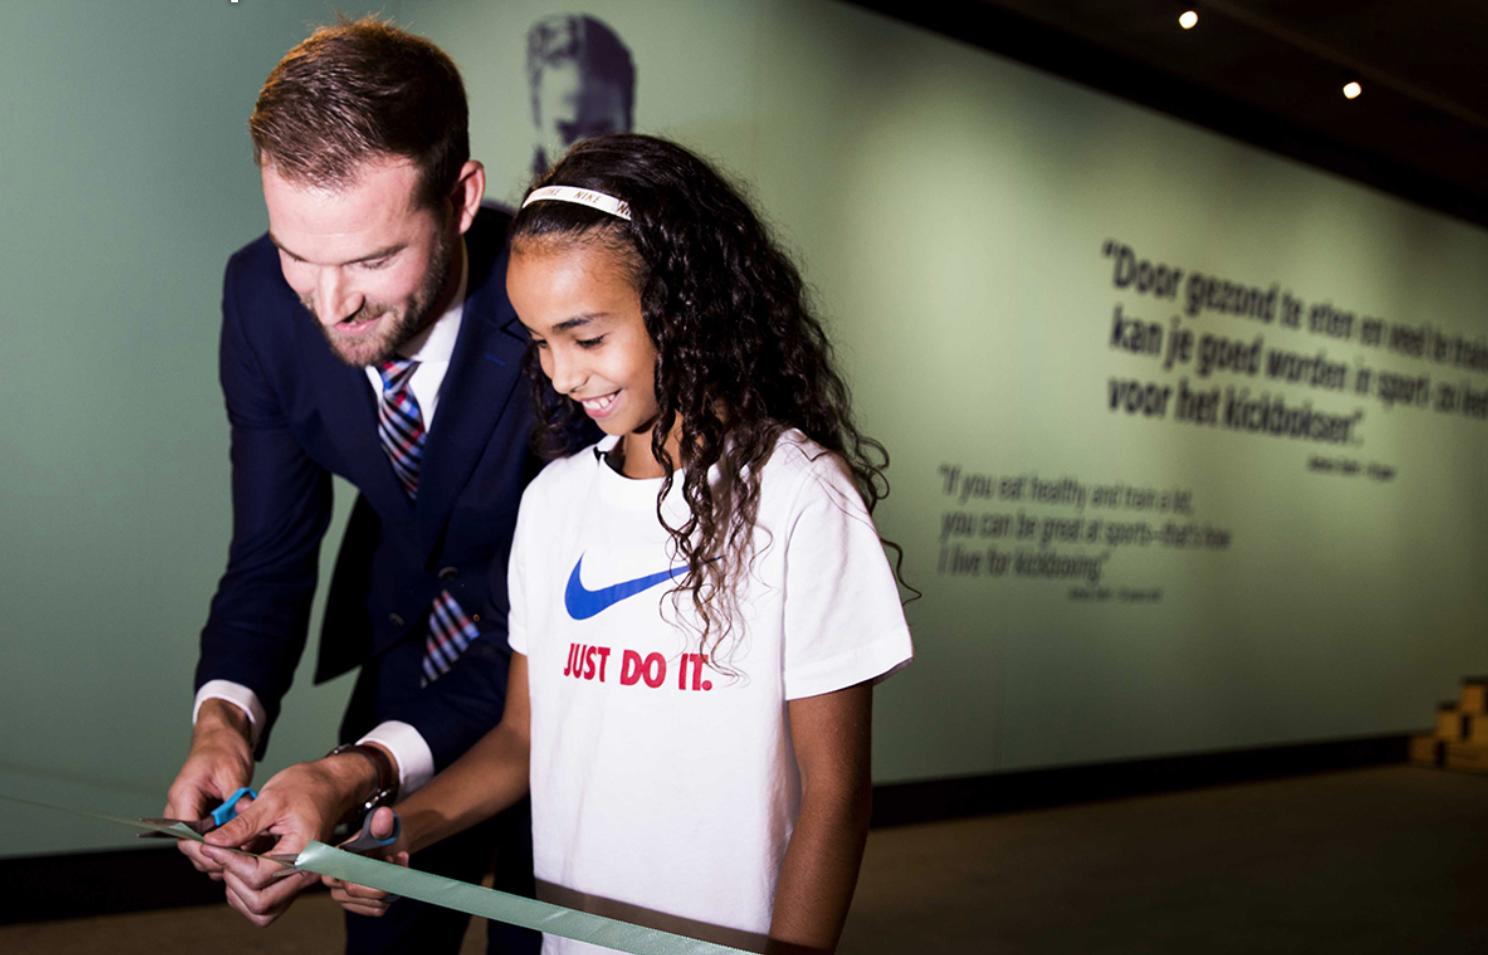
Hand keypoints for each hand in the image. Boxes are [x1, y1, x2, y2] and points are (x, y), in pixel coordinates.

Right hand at [164, 699, 254, 879]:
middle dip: (213, 856)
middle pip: (189, 846)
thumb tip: (246, 822)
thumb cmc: (224, 749)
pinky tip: (240, 846)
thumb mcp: (233, 771)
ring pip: (196, 846)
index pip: (185, 836)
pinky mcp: (198, 816)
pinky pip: (204, 838)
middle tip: (241, 860)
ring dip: (217, 853)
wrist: (220, 737)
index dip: (206, 850)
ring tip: (244, 856)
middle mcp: (178, 808)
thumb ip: (236, 799)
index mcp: (183, 796)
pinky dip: (220, 845)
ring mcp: (187, 813)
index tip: (229, 856)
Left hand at [201, 752, 378, 926]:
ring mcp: (300, 879)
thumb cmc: (308, 787)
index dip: (228, 862)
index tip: (212, 845)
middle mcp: (305, 873)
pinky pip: (269, 903)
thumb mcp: (271, 798)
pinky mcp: (293, 879)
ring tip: (234, 863)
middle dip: (234, 881)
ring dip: (240, 893)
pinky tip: (243, 868)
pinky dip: (248, 893)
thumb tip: (213, 843)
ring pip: (263, 911)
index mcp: (302, 852)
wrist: (332, 786)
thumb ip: (242, 825)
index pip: (257, 876)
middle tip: (225, 855)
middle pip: (260, 903)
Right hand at [324, 807, 409, 916]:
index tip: (388, 859)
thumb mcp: (384, 825)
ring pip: (370, 903)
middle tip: (394, 860)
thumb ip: (382, 823)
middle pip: (356, 892)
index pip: (345, 877)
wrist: (390, 843)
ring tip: (394, 866)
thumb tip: (384, 816)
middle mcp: (332, 879)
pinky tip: (392, 879)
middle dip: (382, 879)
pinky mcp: (356, 905)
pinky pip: (377, 910)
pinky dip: (391, 897)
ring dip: (390, 887)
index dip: (370, 874)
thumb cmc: (383, 834)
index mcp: (333, 859)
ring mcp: (342, 895)